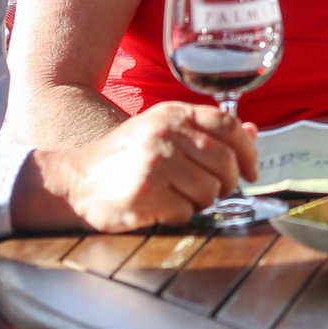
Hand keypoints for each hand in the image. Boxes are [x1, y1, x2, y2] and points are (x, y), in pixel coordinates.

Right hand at [19, 102, 258, 231]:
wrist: (74, 179)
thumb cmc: (123, 157)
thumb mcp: (163, 131)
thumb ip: (207, 132)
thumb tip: (254, 132)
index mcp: (173, 114)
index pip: (229, 125)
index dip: (248, 151)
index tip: (251, 171)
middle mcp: (166, 133)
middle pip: (225, 163)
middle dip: (225, 184)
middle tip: (210, 191)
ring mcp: (156, 163)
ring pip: (209, 191)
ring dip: (200, 202)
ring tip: (177, 196)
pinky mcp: (146, 194)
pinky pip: (186, 211)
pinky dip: (178, 214)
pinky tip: (160, 207)